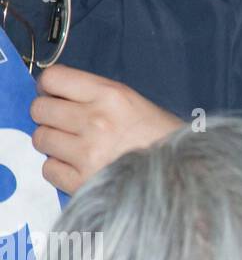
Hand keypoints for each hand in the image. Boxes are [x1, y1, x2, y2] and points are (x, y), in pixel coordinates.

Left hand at [30, 64, 183, 193]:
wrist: (183, 173)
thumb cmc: (161, 137)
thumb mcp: (134, 103)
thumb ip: (95, 96)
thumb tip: (53, 95)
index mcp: (112, 95)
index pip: (53, 78)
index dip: (48, 86)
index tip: (54, 94)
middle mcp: (96, 120)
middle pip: (39, 109)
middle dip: (49, 116)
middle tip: (66, 124)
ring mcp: (86, 152)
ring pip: (41, 139)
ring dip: (54, 143)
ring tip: (76, 147)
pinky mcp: (81, 182)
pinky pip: (48, 169)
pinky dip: (60, 169)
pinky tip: (80, 166)